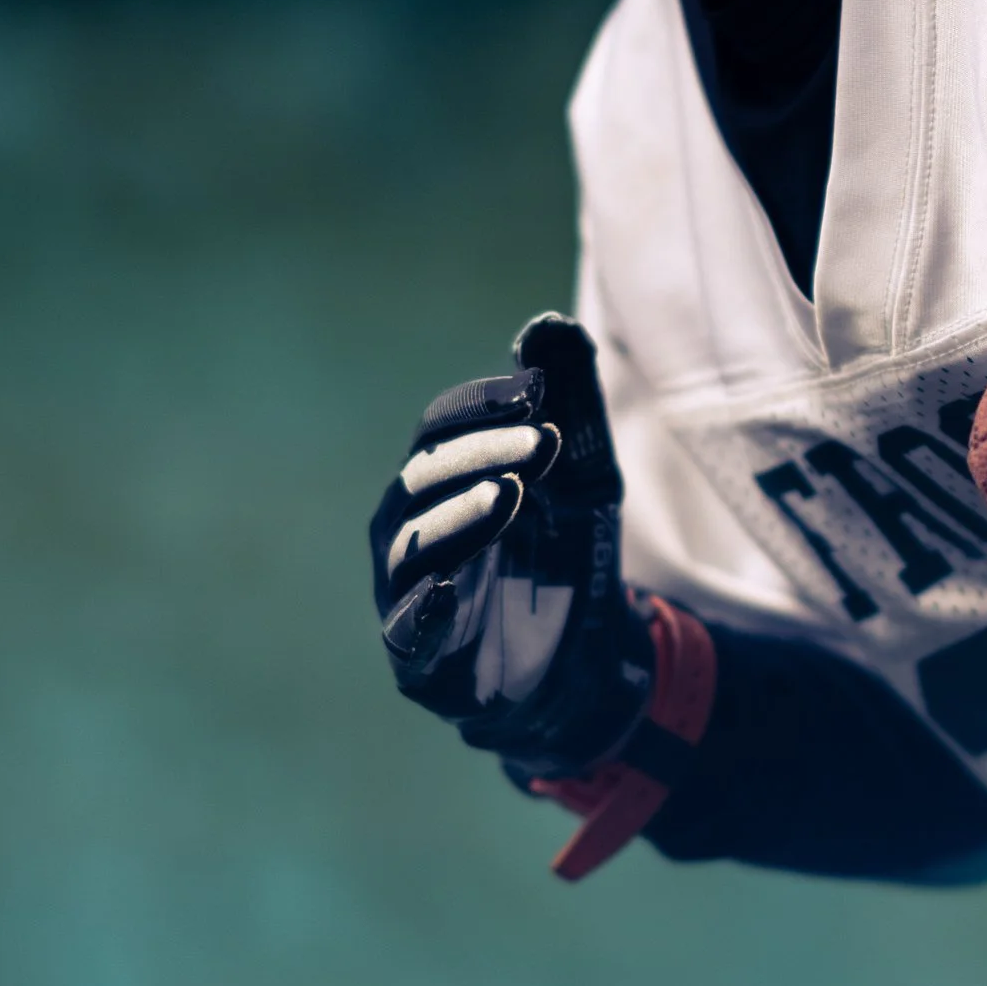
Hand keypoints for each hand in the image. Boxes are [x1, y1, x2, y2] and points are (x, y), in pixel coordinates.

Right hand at [369, 312, 656, 772]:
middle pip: (426, 479)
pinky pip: (408, 630)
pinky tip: (449, 591)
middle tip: (540, 443)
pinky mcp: (418, 655)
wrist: (581, 659)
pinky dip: (423, 611)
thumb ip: (567, 403)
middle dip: (481, 456)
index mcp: (436, 479)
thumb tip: (551, 326)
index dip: (484, 407)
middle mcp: (406, 527)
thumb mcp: (580, 476)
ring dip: (460, 518)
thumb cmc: (564, 555)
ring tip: (510, 497)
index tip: (537, 394)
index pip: (442, 429)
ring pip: (416, 546)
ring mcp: (405, 591)